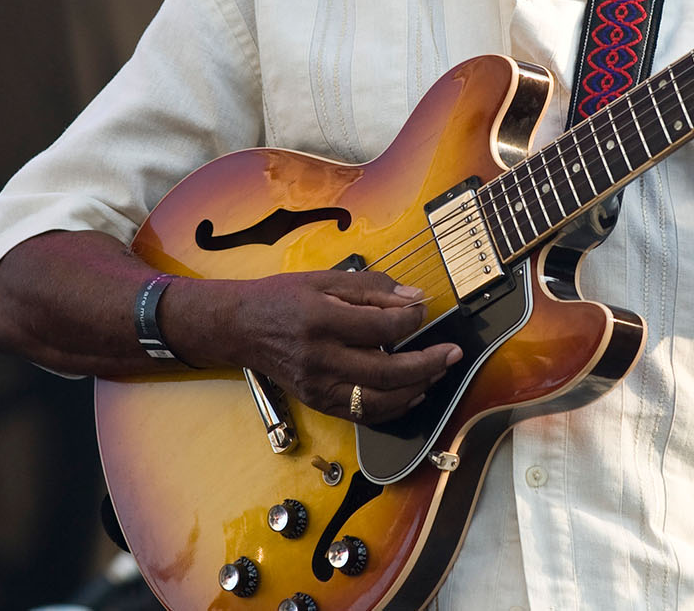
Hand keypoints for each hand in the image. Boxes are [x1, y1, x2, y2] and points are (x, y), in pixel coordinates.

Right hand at [219, 270, 462, 424]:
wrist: (241, 327)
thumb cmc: (283, 298)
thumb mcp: (325, 279)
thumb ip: (372, 288)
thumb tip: (415, 298)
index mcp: (322, 321)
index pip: (382, 327)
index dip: (411, 319)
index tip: (423, 311)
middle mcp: (320, 359)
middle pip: (386, 372)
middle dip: (427, 364)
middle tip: (452, 353)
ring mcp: (318, 387)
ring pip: (379, 401)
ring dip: (416, 390)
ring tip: (438, 373)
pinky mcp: (318, 403)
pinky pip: (363, 414)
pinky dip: (393, 408)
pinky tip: (412, 393)